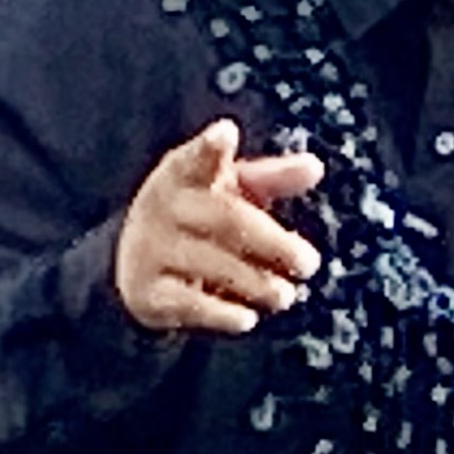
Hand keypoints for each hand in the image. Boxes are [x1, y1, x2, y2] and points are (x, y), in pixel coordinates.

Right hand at [112, 120, 324, 335]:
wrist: (138, 268)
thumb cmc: (202, 219)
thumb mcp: (233, 192)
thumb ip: (272, 178)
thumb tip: (315, 166)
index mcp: (182, 175)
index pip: (194, 158)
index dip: (209, 147)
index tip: (226, 133)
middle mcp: (161, 208)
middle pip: (226, 219)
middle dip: (273, 242)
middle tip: (309, 264)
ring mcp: (150, 249)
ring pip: (210, 263)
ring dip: (255, 282)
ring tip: (285, 295)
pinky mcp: (146, 291)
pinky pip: (188, 302)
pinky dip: (221, 313)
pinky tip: (247, 319)